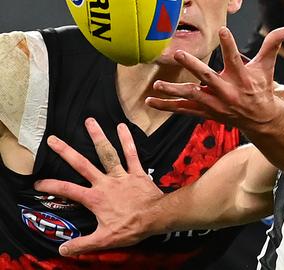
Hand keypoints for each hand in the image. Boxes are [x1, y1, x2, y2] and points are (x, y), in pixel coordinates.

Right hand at [34, 118, 163, 255]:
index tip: (38, 182)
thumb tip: (62, 250)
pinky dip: (127, 140)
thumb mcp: (103, 240)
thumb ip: (82, 244)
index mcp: (95, 198)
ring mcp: (121, 175)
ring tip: (89, 121)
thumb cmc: (131, 227)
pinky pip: (131, 154)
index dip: (52, 186)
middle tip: (53, 139)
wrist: (156, 217)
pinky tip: (122, 126)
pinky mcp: (137, 172)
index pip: (68, 190)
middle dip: (66, 152)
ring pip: (107, 153)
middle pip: (82, 164)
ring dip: (98, 137)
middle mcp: (105, 183)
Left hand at [146, 27, 283, 128]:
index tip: (223, 30)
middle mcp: (227, 91)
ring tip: (158, 85)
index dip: (230, 44)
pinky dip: (167, 106)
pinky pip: (184, 109)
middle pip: (208, 77)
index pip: (235, 59)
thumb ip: (273, 45)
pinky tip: (150, 101)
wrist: (260, 119)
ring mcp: (215, 103)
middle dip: (194, 66)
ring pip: (192, 96)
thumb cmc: (261, 88)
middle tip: (180, 53)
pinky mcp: (206, 111)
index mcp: (241, 78)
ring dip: (174, 91)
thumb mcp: (267, 66)